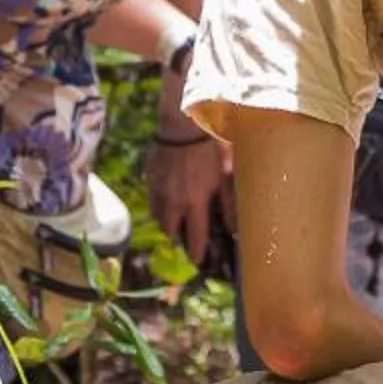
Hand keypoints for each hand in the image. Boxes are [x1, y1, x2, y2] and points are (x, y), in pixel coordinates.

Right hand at [145, 123, 234, 266]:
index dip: (197, 251)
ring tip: (178, 218)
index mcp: (194, 201)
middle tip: (188, 235)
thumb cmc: (210, 147)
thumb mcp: (226, 175)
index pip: (195, 236)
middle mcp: (173, 200)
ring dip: (168, 221)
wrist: (182, 123)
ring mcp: (158, 189)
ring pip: (159, 217)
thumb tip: (233, 227)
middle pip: (171, 231)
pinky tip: (168, 198)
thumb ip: (229, 203)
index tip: (198, 260)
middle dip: (179, 236)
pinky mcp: (149, 177)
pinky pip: (152, 199)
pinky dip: (160, 205)